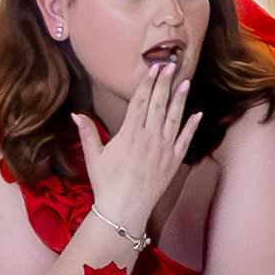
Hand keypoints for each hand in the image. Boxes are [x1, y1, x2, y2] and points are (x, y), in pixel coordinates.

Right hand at [76, 60, 201, 241]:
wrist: (124, 209)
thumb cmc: (107, 183)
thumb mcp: (94, 156)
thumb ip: (87, 133)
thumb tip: (75, 114)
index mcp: (130, 134)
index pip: (140, 102)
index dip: (147, 83)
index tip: (153, 68)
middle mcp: (149, 138)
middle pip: (159, 104)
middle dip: (165, 83)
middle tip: (171, 65)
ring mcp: (164, 149)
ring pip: (174, 118)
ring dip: (180, 100)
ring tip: (185, 82)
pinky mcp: (173, 161)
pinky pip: (185, 140)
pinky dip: (192, 126)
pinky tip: (198, 114)